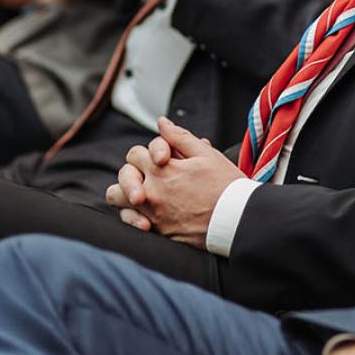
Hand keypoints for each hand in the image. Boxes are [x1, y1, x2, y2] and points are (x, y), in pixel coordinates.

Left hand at [103, 117, 243, 246]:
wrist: (237, 220)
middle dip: (133, 172)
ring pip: (117, 199)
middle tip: (150, 175)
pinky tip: (147, 214)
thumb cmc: (226, 186)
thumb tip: (162, 123)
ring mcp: (152, 213)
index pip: (136, 154)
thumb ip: (180, 137)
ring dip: (126, 193)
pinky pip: (129, 223)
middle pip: (123, 175)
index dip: (150, 153)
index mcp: (162, 170)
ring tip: (142, 194)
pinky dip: (133, 217)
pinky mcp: (157, 231)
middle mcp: (151, 192)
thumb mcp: (206, 155)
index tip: (166, 158)